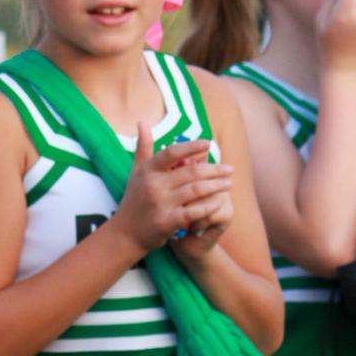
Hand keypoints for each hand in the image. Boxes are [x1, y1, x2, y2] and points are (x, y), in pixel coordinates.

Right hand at [109, 127, 233, 259]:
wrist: (125, 233)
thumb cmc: (134, 199)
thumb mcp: (136, 171)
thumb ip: (143, 147)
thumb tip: (142, 122)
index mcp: (148, 170)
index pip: (172, 153)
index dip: (191, 147)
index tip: (208, 144)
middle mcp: (154, 185)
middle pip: (190, 172)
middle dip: (213, 169)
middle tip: (230, 168)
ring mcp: (160, 204)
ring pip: (194, 191)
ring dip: (215, 186)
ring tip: (229, 183)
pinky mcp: (165, 223)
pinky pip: (191, 213)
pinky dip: (206, 208)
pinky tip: (218, 203)